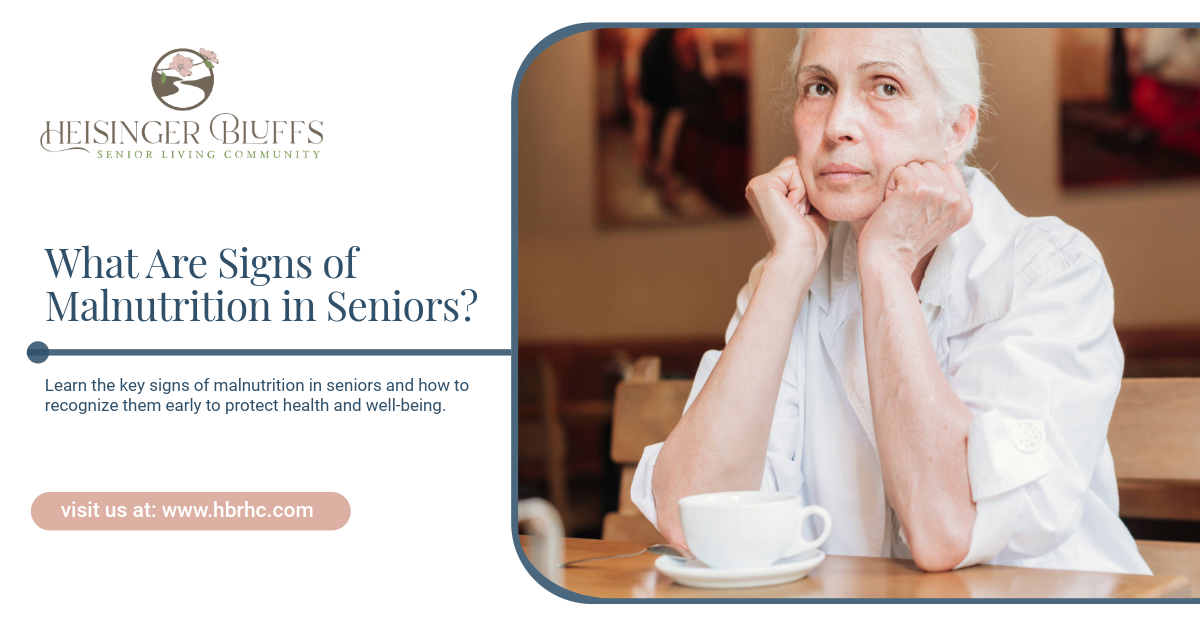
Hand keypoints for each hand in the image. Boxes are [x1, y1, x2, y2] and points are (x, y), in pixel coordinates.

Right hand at [745, 156, 829, 267]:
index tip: (801, 214)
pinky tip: (792, 210)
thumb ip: (805, 184)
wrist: (799, 255)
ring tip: (796, 213)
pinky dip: (801, 193)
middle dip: (806, 188)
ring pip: (796, 167)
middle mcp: (758, 186)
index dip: (808, 189)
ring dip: (804, 192)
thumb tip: (813, 164)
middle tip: (799, 214)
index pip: (796, 169)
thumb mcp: (808, 205)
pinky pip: (794, 172)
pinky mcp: (761, 184)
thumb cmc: (808, 239)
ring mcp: (757, 184)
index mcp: (767, 191)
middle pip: (796, 164)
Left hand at [858, 161, 972, 274]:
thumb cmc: (906, 241)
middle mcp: (956, 198)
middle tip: (908, 210)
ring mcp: (938, 191)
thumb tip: (942, 166)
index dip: (928, 183)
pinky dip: (890, 186)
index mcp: (966, 206)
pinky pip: (899, 170)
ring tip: (901, 208)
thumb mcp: (940, 220)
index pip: (948, 169)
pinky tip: (892, 206)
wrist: (888, 259)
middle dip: (914, 182)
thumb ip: (946, 196)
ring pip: (914, 166)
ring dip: (901, 184)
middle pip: (930, 165)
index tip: (921, 208)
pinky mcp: (916, 187)